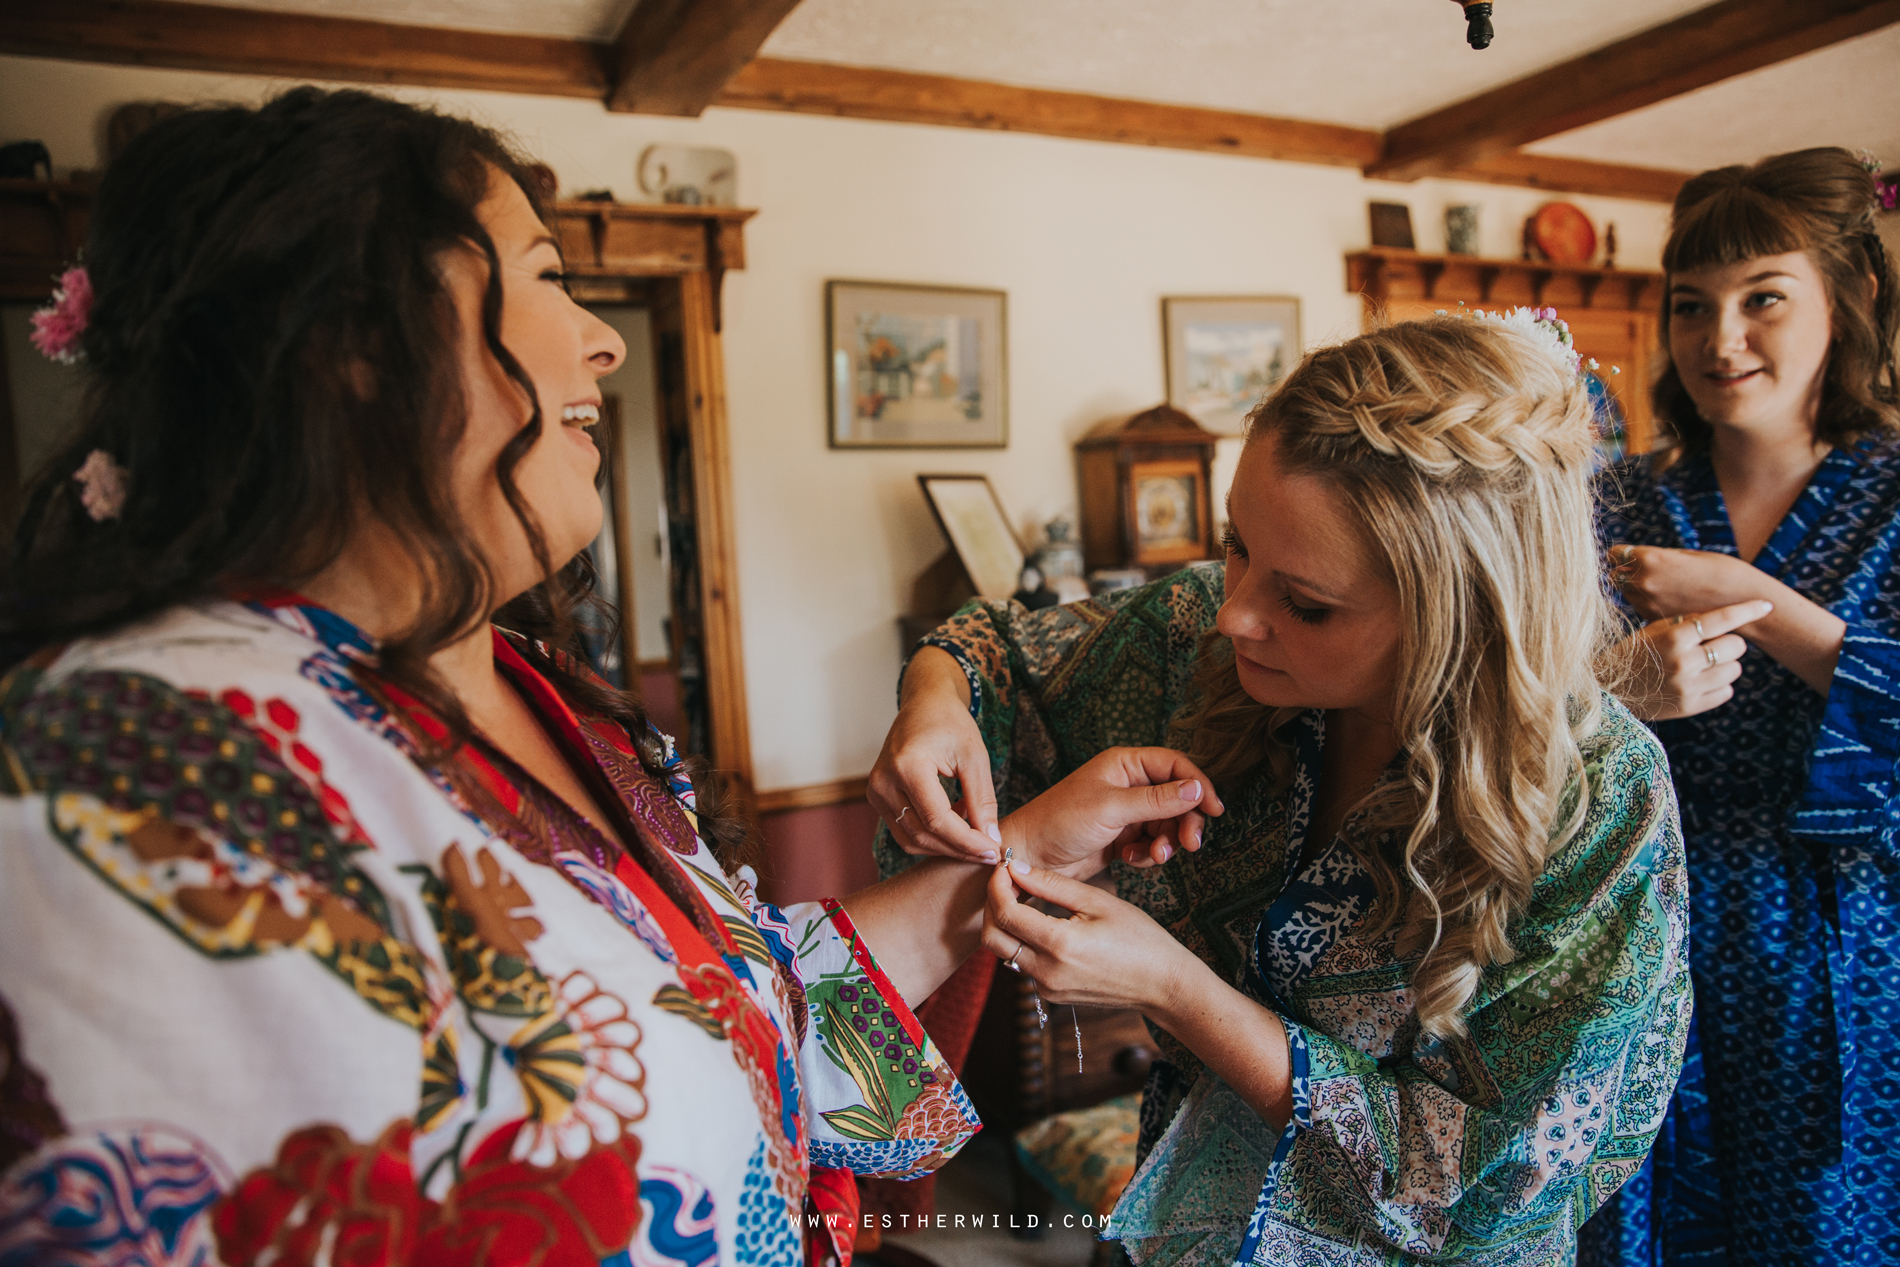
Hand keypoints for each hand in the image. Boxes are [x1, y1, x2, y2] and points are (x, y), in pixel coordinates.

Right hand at [869, 648, 998, 861]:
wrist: (924, 704)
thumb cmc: (950, 723)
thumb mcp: (974, 756)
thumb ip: (982, 799)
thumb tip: (990, 839)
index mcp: (907, 765)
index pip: (937, 820)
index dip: (967, 841)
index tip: (993, 851)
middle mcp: (883, 781)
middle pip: (922, 834)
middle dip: (959, 848)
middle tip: (989, 851)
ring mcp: (876, 791)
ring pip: (911, 839)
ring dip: (945, 845)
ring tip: (973, 830)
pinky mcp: (877, 797)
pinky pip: (904, 831)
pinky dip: (931, 835)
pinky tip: (955, 822)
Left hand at [983, 856, 1202, 1014]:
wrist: (1162, 984)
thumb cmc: (1139, 938)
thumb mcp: (1098, 902)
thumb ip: (1052, 885)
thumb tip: (1014, 869)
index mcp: (1060, 945)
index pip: (1005, 913)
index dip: (997, 886)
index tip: (1003, 868)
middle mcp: (1047, 972)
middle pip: (993, 938)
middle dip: (992, 907)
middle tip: (1006, 883)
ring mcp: (1047, 989)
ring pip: (1005, 953)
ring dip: (1006, 924)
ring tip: (1023, 898)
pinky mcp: (1051, 995)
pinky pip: (1023, 965)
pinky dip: (1022, 942)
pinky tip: (1040, 922)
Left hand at [1002, 747, 1223, 879]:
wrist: (1030, 857)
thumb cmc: (1060, 822)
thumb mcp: (1111, 809)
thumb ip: (1156, 800)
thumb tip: (1197, 789)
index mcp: (1124, 764)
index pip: (1175, 765)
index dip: (1198, 784)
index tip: (1214, 810)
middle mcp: (1127, 784)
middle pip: (1177, 798)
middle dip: (1185, 822)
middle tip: (1190, 845)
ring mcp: (1125, 811)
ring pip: (1166, 824)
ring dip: (1166, 842)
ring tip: (1154, 855)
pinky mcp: (1121, 836)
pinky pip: (1151, 842)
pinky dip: (1148, 854)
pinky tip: (1130, 859)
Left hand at [1607, 543, 1769, 622]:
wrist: (1746, 607)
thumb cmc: (1724, 573)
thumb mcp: (1691, 555)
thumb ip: (1661, 556)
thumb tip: (1641, 557)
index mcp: (1652, 559)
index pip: (1616, 554)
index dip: (1622, 554)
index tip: (1630, 555)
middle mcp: (1644, 583)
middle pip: (1616, 576)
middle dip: (1626, 572)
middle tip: (1644, 571)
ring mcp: (1649, 604)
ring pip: (1627, 594)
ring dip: (1636, 589)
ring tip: (1662, 586)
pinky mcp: (1656, 620)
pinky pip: (1641, 608)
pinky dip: (1648, 604)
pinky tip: (1669, 600)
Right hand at [1611, 598, 1772, 719]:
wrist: (1611, 687)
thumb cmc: (1637, 651)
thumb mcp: (1656, 629)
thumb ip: (1689, 622)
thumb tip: (1729, 616)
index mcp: (1674, 637)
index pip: (1722, 620)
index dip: (1748, 610)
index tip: (1765, 605)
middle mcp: (1684, 661)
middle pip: (1736, 646)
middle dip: (1729, 643)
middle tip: (1713, 644)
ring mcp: (1688, 686)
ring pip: (1735, 670)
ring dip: (1725, 664)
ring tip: (1704, 664)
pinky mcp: (1691, 706)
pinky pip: (1726, 691)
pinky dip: (1719, 684)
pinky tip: (1699, 680)